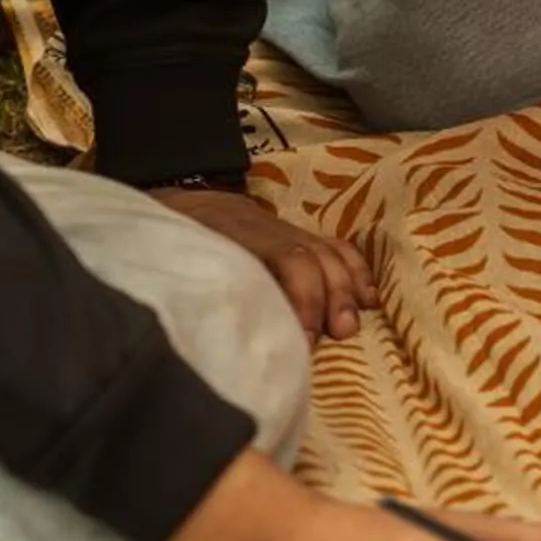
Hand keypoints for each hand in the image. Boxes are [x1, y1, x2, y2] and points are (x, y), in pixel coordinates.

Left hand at [150, 187, 374, 340]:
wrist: (176, 202)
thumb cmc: (171, 242)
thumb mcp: (176, 260)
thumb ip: (201, 289)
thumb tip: (225, 339)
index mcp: (233, 235)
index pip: (284, 260)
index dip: (301, 299)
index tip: (304, 339)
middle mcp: (266, 230)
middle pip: (309, 256)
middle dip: (329, 297)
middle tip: (335, 336)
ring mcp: (285, 230)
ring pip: (325, 251)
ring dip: (346, 289)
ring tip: (351, 326)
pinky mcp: (296, 235)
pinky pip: (335, 247)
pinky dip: (356, 272)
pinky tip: (368, 300)